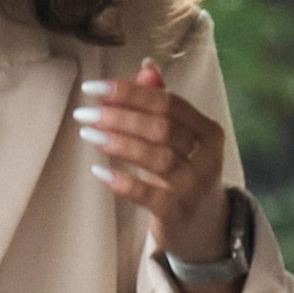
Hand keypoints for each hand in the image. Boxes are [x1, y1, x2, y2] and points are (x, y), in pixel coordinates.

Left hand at [74, 63, 231, 271]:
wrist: (203, 227)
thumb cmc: (183, 172)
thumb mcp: (180, 138)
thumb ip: (162, 104)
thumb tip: (147, 66)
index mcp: (208, 131)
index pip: (169, 103)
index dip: (130, 92)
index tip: (93, 88)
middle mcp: (208, 158)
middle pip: (162, 128)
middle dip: (119, 116)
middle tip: (84, 112)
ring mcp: (196, 188)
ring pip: (157, 158)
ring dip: (118, 143)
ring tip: (88, 134)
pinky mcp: (179, 215)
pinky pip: (150, 196)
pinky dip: (123, 182)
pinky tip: (99, 170)